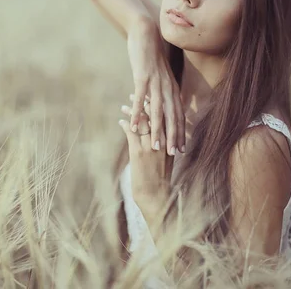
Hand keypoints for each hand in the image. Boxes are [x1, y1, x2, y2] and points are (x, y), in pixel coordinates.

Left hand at [119, 100, 173, 216]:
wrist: (156, 196)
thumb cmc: (160, 182)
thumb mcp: (166, 162)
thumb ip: (164, 147)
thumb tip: (159, 138)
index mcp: (169, 143)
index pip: (165, 119)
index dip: (156, 106)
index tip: (150, 96)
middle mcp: (161, 142)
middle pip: (153, 117)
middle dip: (144, 104)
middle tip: (136, 94)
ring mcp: (150, 147)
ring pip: (142, 124)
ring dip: (132, 113)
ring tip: (125, 105)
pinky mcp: (138, 154)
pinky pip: (131, 134)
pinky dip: (125, 126)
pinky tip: (120, 121)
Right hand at [127, 20, 184, 155]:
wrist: (147, 33)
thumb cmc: (152, 55)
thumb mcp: (159, 75)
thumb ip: (161, 90)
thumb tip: (159, 104)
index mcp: (172, 88)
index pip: (178, 115)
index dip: (180, 132)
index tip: (181, 149)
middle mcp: (167, 88)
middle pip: (172, 117)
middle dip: (173, 137)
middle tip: (173, 155)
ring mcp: (155, 83)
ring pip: (157, 111)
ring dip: (156, 130)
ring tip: (155, 146)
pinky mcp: (142, 77)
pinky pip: (140, 98)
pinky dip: (137, 113)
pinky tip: (134, 125)